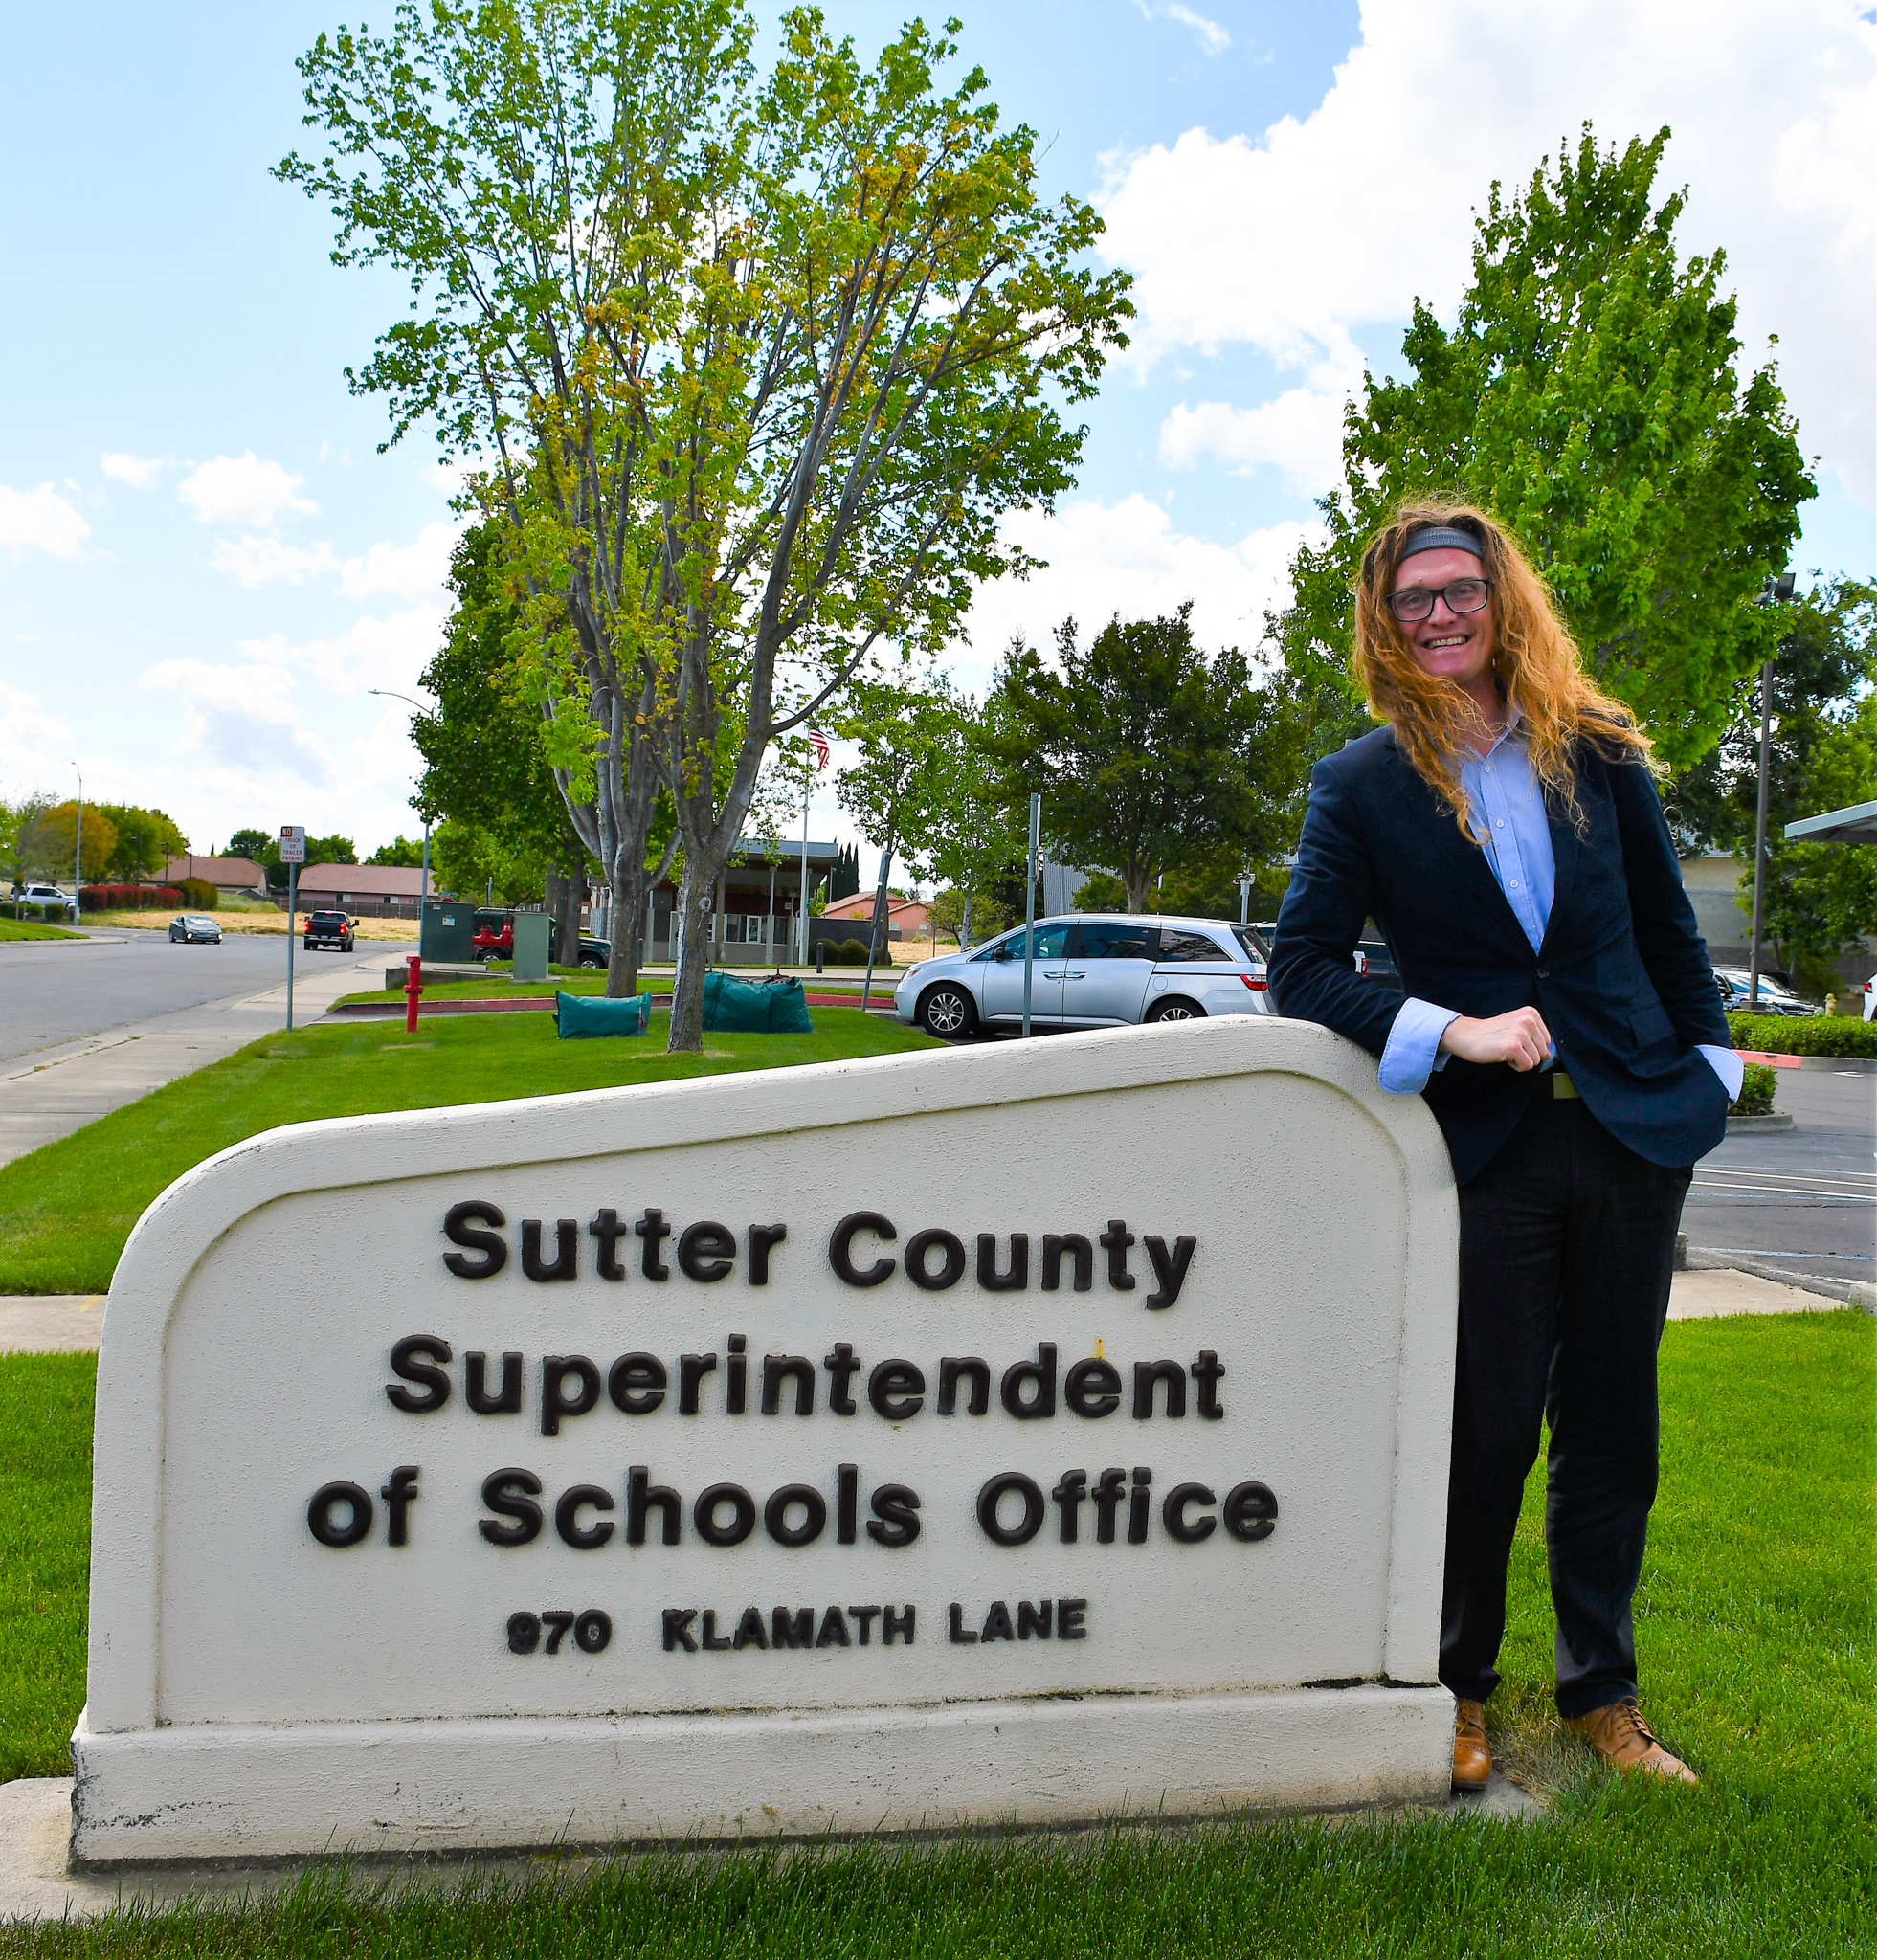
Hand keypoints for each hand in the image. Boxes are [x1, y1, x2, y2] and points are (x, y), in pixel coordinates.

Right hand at [1439, 1007, 1553, 1070]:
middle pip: (1543, 1052)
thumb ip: (1534, 1037)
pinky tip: (1502, 1055)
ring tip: (1504, 1050)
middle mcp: (1528, 1020)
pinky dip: (1515, 1066)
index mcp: (1531, 1013)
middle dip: (1526, 1054)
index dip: (1531, 1046)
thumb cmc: (1489, 1033)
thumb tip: (1549, 1055)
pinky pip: (1526, 1066)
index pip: (1547, 1041)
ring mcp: (1521, 1033)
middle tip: (1507, 1046)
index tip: (1513, 1040)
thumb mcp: (1515, 1027)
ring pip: (1535, 1061)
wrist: (1466, 1035)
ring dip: (1519, 1060)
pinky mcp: (1514, 1047)